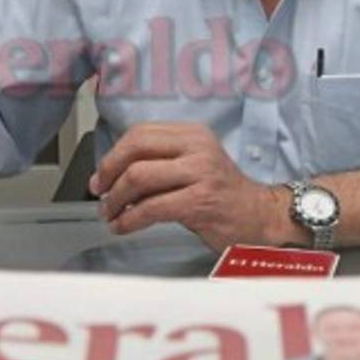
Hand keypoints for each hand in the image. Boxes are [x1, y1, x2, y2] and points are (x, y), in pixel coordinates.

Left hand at [87, 123, 288, 251]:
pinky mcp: (200, 201)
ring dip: (116, 199)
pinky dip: (129, 219)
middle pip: (136, 149)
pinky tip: (122, 226)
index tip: (102, 175)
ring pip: (140, 177)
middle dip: (109, 173)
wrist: (260, 217)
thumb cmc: (221, 194)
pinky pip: (152, 208)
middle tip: (100, 193)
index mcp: (192, 133)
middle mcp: (197, 147)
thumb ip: (159, 163)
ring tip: (110, 214)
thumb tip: (112, 176)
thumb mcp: (192, 165)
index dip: (114, 154)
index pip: (141, 133)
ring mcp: (200, 172)